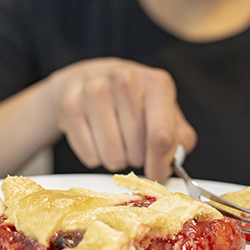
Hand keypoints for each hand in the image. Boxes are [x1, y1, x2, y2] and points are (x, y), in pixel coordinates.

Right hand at [47, 58, 196, 180]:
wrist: (90, 77)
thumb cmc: (134, 100)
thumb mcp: (164, 110)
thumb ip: (179, 136)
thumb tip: (176, 159)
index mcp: (156, 83)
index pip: (161, 136)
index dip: (160, 163)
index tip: (157, 172)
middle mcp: (125, 79)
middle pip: (136, 150)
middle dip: (138, 158)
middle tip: (134, 145)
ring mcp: (95, 89)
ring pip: (112, 156)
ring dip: (117, 159)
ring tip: (117, 141)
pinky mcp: (70, 104)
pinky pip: (89, 155)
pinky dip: (96, 157)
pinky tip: (98, 138)